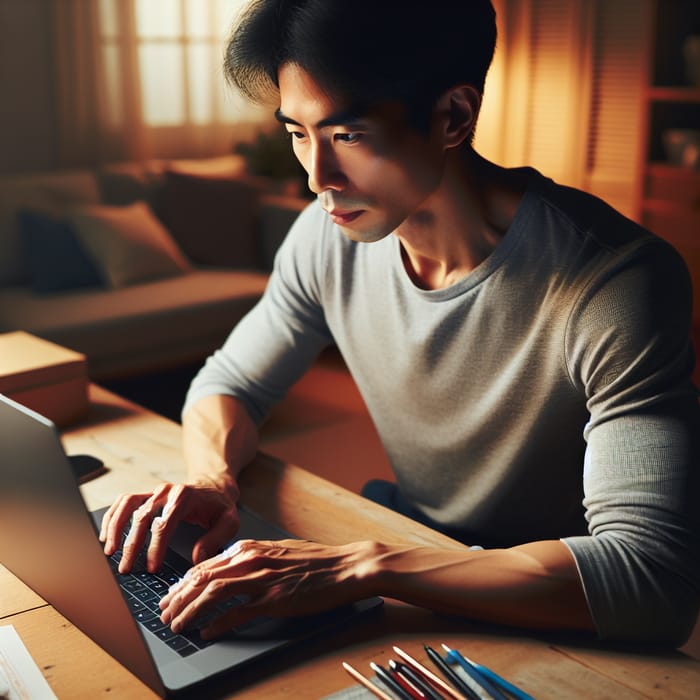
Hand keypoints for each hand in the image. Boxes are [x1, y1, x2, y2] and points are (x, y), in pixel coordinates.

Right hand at [99, 481, 239, 572]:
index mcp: (185, 497)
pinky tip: (106, 535)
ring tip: (109, 551)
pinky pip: (123, 502)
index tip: (151, 567)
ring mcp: (154, 492)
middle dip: (132, 544)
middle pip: (142, 516)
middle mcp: (167, 492)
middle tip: (125, 568)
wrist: (215, 487)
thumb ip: (216, 539)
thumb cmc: (220, 506)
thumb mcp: (229, 521)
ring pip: (128, 505)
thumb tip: (197, 558)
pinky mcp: (147, 495)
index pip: (164, 524)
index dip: (155, 547)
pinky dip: (112, 517)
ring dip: (115, 528)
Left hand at [159, 538, 377, 637]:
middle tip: (163, 614)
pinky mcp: (275, 599)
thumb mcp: (278, 551)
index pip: (204, 565)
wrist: (345, 566)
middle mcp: (251, 560)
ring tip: (176, 625)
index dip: (182, 583)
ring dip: (189, 610)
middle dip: (177, 597)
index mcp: (250, 548)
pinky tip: (207, 632)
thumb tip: (230, 569)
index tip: (170, 596)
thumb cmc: (315, 560)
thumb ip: (252, 557)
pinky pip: (238, 612)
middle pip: (201, 578)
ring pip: (212, 593)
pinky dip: (218, 623)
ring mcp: (262, 579)